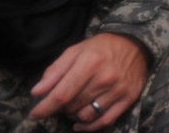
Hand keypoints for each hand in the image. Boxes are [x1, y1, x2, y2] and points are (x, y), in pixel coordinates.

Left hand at [29, 33, 149, 130]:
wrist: (135, 43)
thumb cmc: (100, 47)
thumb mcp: (75, 51)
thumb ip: (55, 71)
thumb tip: (37, 92)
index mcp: (90, 63)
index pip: (62, 94)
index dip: (45, 108)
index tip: (34, 114)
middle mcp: (106, 78)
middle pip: (73, 106)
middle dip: (61, 108)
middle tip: (61, 101)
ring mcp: (119, 89)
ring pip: (87, 116)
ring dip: (74, 116)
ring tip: (73, 108)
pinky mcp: (129, 98)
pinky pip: (105, 121)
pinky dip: (89, 127)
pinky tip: (80, 123)